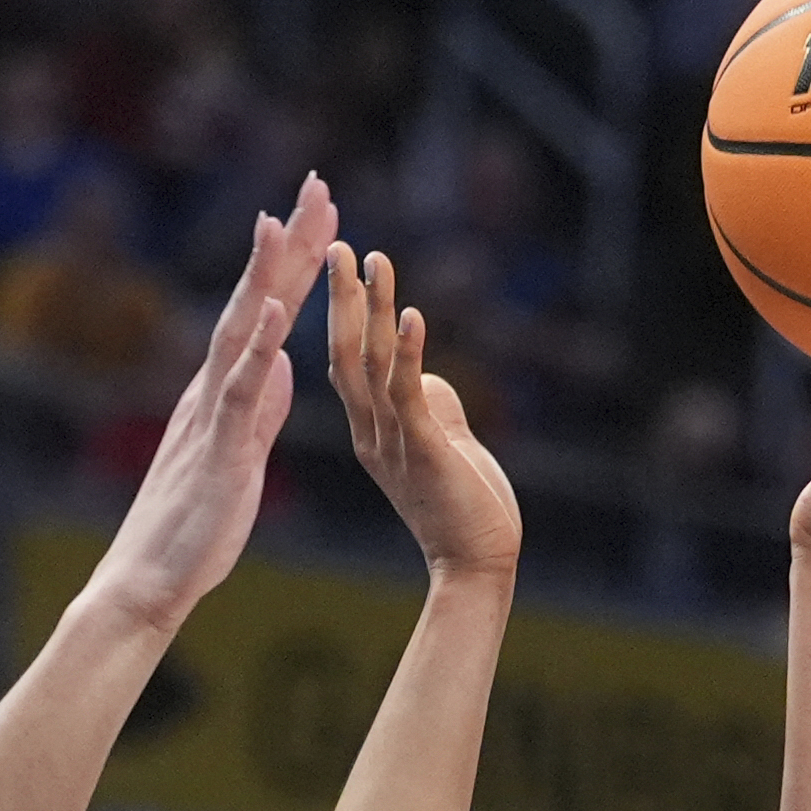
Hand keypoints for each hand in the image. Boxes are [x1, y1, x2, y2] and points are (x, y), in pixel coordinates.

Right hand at [84, 174, 339, 636]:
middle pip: (256, 301)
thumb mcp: (242, 456)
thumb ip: (260, 406)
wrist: (149, 579)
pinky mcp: (218, 449)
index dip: (295, 263)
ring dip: (266, 275)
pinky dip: (256, 349)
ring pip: (241, 330)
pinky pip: (239, 392)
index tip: (320, 214)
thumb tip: (284, 363)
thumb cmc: (192, 529)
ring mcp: (212, 414)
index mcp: (224, 393)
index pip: (265, 313)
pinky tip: (277, 312)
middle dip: (288, 243)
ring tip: (287, 220)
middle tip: (317, 185)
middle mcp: (213, 389)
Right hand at [326, 242, 522, 583]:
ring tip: (374, 260)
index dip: (343, 313)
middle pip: (346, 354)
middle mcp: (371, 434)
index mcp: (371, 432)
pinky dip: (410, 353)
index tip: (341, 266)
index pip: (346, 362)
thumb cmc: (463, 508)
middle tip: (336, 244)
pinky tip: (414, 315)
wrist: (474, 566)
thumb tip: (427, 371)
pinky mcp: (423, 451)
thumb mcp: (441, 443)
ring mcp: (392, 443)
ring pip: (373, 366)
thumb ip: (431, 403)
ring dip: (375, 310)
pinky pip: (409, 396)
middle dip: (342, 297)